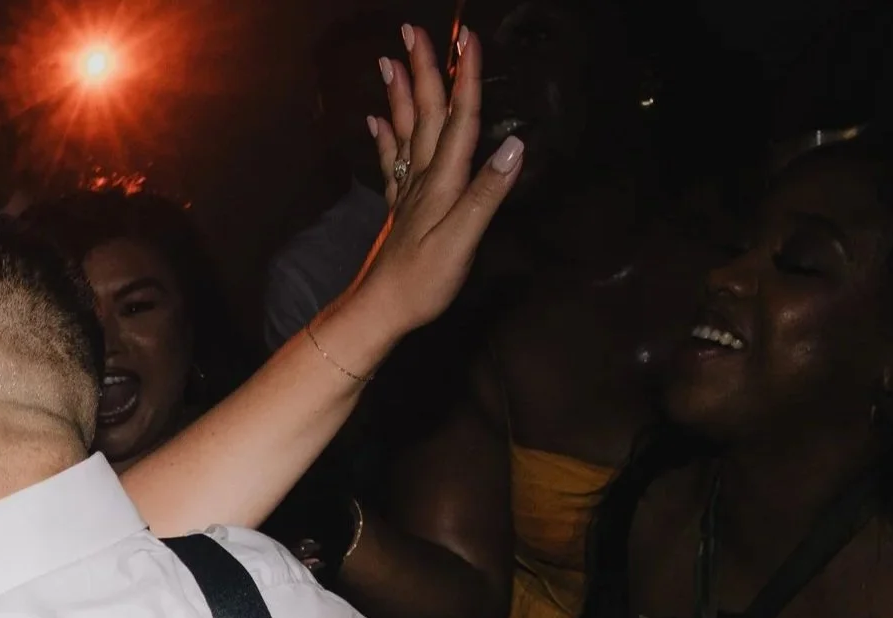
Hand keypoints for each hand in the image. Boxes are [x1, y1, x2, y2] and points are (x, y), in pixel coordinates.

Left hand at [341, 23, 525, 340]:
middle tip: (414, 30)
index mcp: (442, 181)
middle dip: (424, 70)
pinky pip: (390, 162)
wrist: (378, 312)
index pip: (459, 118)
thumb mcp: (463, 239)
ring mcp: (407, 192)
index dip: (465, 77)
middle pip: (425, 113)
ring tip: (389, 60)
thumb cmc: (423, 281)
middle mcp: (422, 178)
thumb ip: (488, 193)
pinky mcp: (399, 209)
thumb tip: (516, 146)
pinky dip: (384, 136)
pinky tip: (375, 121)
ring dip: (400, 93)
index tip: (466, 38)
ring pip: (404, 131)